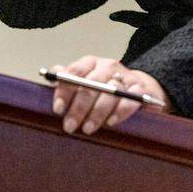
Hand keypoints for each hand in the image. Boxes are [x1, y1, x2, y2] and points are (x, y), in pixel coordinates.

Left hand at [50, 55, 170, 135]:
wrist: (139, 86)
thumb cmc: (105, 87)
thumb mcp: (86, 80)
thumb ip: (68, 79)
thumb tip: (51, 74)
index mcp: (92, 63)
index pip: (75, 72)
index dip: (65, 90)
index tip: (58, 109)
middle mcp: (109, 66)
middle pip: (92, 84)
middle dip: (79, 107)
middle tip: (70, 126)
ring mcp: (126, 76)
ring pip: (110, 92)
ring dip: (97, 112)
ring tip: (88, 128)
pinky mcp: (141, 88)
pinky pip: (130, 99)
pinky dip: (120, 111)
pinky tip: (111, 122)